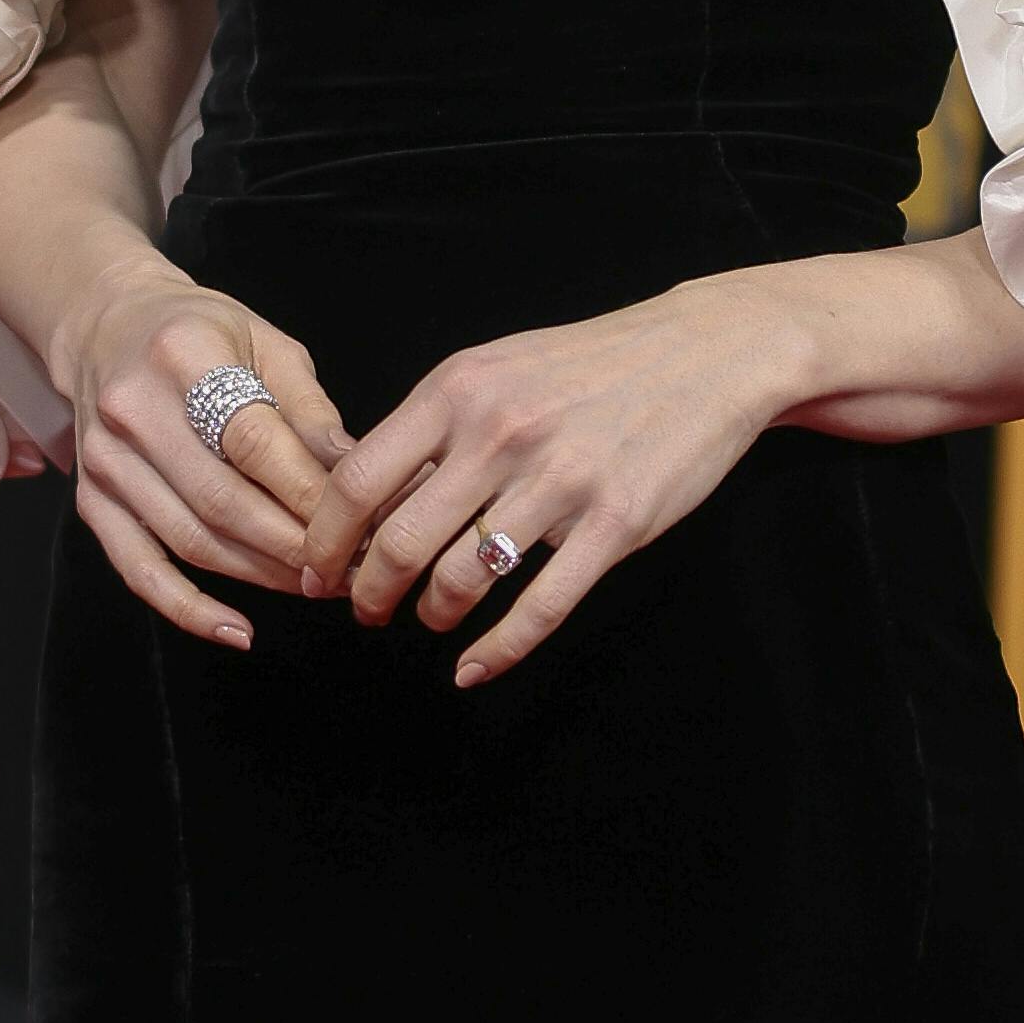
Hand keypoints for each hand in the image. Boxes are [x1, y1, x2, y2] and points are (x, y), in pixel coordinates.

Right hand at [51, 268, 352, 653]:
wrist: (105, 326)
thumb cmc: (199, 333)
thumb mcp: (265, 343)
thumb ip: (308, 411)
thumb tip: (359, 473)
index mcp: (182, 357)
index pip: (253, 443)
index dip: (308, 494)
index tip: (360, 525)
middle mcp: (133, 412)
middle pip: (223, 501)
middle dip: (294, 546)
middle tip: (348, 568)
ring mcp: (106, 462)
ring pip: (192, 541)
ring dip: (261, 576)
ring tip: (315, 587)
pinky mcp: (92, 499)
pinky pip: (139, 569)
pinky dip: (188, 609)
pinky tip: (237, 631)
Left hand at [294, 277, 803, 686]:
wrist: (705, 353)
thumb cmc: (591, 366)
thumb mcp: (496, 370)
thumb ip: (434, 427)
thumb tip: (362, 492)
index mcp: (459, 390)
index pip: (358, 480)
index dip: (326, 541)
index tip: (318, 571)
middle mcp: (501, 434)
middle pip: (399, 540)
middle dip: (369, 592)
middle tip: (367, 611)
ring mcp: (561, 481)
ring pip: (463, 578)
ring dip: (434, 614)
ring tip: (433, 618)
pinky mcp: (615, 523)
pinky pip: (540, 607)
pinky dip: (498, 651)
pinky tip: (474, 669)